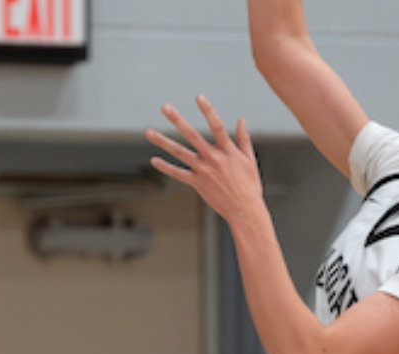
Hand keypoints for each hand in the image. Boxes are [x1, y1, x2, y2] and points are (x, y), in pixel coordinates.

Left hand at [146, 96, 263, 223]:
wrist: (245, 210)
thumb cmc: (250, 185)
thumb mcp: (250, 160)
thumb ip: (243, 139)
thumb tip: (241, 119)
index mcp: (228, 151)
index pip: (217, 126)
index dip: (208, 110)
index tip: (198, 97)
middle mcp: (214, 159)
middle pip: (192, 136)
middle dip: (178, 120)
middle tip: (165, 107)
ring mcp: (204, 171)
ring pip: (180, 153)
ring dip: (163, 142)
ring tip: (148, 132)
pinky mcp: (197, 183)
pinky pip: (178, 174)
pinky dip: (166, 167)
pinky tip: (154, 160)